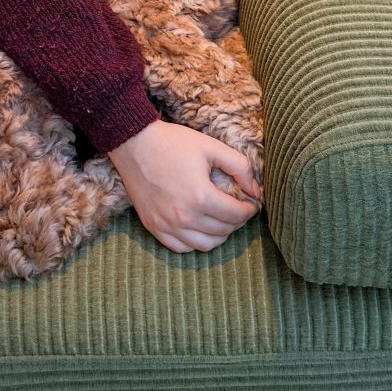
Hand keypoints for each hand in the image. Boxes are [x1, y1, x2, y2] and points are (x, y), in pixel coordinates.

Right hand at [108, 120, 261, 252]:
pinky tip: (199, 227)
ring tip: (221, 220)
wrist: (134, 143)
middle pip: (223, 231)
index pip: (236, 215)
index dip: (249, 210)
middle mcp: (183, 216)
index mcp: (200, 195)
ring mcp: (166, 224)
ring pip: (205, 245)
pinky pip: (181, 248)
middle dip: (236, 221)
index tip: (251, 203)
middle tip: (237, 209)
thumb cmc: (173, 142)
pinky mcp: (153, 226)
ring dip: (219, 235)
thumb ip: (239, 167)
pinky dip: (195, 242)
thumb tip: (256, 190)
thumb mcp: (211, 146)